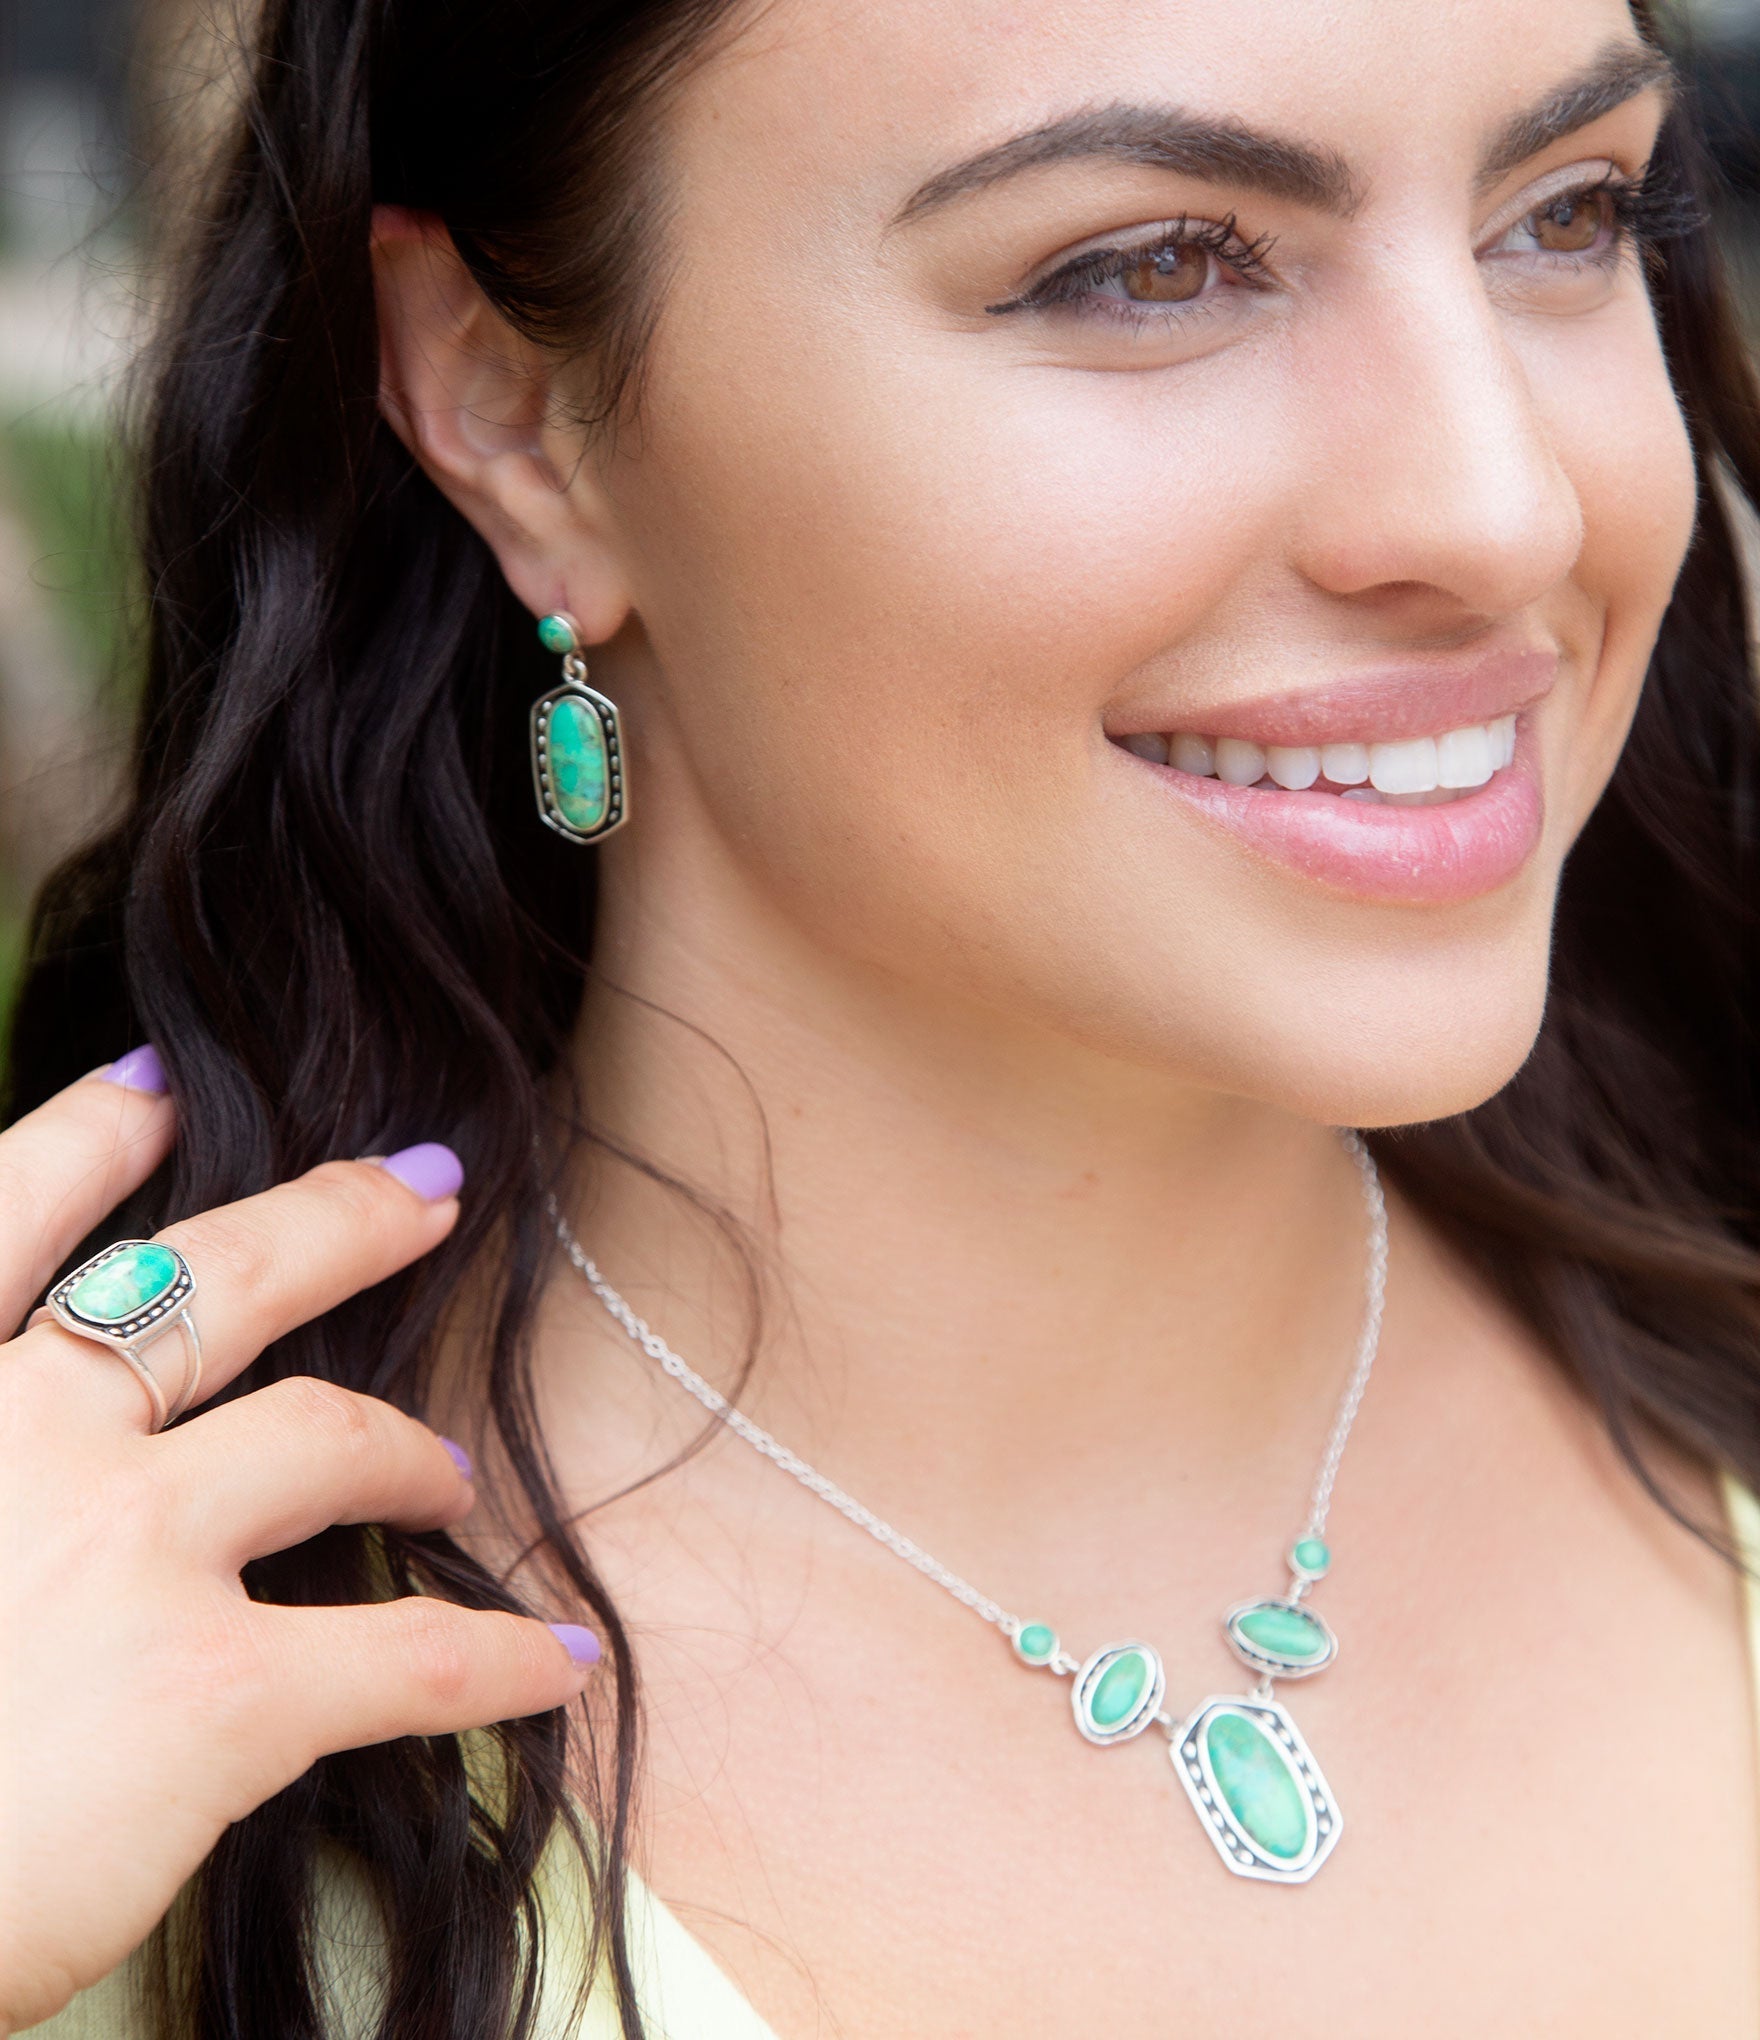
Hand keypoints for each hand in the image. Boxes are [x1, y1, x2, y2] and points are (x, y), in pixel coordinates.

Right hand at [0, 1052, 599, 2034]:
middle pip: (212, 1281)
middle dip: (335, 1221)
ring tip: (452, 1475)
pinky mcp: (213, 1690)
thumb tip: (29, 1449)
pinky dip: (501, 1659)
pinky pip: (410, 1656)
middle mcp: (26, 1441)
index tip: (157, 1088)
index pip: (9, 1215)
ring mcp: (129, 1550)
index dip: (88, 1138)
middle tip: (424, 1192)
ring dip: (406, 1449)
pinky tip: (562, 1662)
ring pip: (325, 1438)